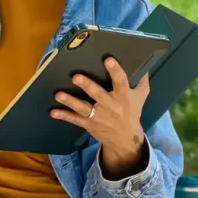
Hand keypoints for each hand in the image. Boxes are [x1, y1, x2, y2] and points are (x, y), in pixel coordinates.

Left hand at [51, 58, 150, 177]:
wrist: (125, 138)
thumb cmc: (131, 112)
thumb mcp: (141, 96)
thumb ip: (142, 80)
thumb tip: (145, 63)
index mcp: (124, 97)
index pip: (121, 82)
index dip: (115, 71)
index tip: (108, 59)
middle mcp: (111, 106)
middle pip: (98, 95)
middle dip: (87, 86)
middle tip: (76, 77)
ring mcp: (99, 116)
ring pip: (83, 108)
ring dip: (70, 102)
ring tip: (58, 94)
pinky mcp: (89, 124)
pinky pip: (75, 120)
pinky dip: (64, 115)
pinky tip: (53, 112)